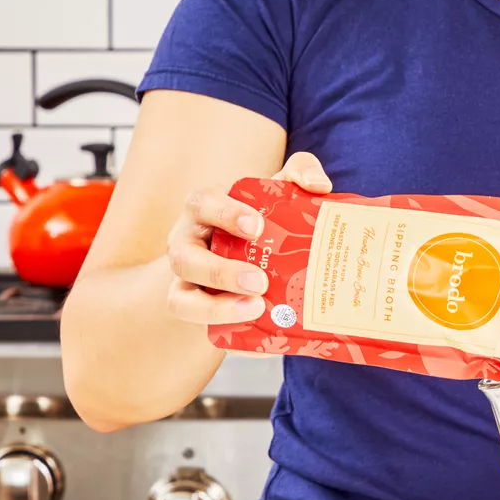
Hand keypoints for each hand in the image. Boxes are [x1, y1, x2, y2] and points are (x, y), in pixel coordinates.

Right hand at [165, 153, 331, 324]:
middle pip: (184, 255)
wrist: (248, 260)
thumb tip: (319, 187)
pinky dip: (220, 324)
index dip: (226, 214)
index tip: (257, 227)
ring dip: (216, 307)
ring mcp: (186, 280)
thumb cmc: (262, 219)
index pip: (204, 203)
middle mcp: (187, 243)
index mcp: (205, 209)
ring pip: (181, 297)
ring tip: (256, 308)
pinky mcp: (194, 309)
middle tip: (259, 281)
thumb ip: (299, 174)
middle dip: (220, 271)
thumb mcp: (278, 193)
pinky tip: (251, 323)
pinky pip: (195, 324)